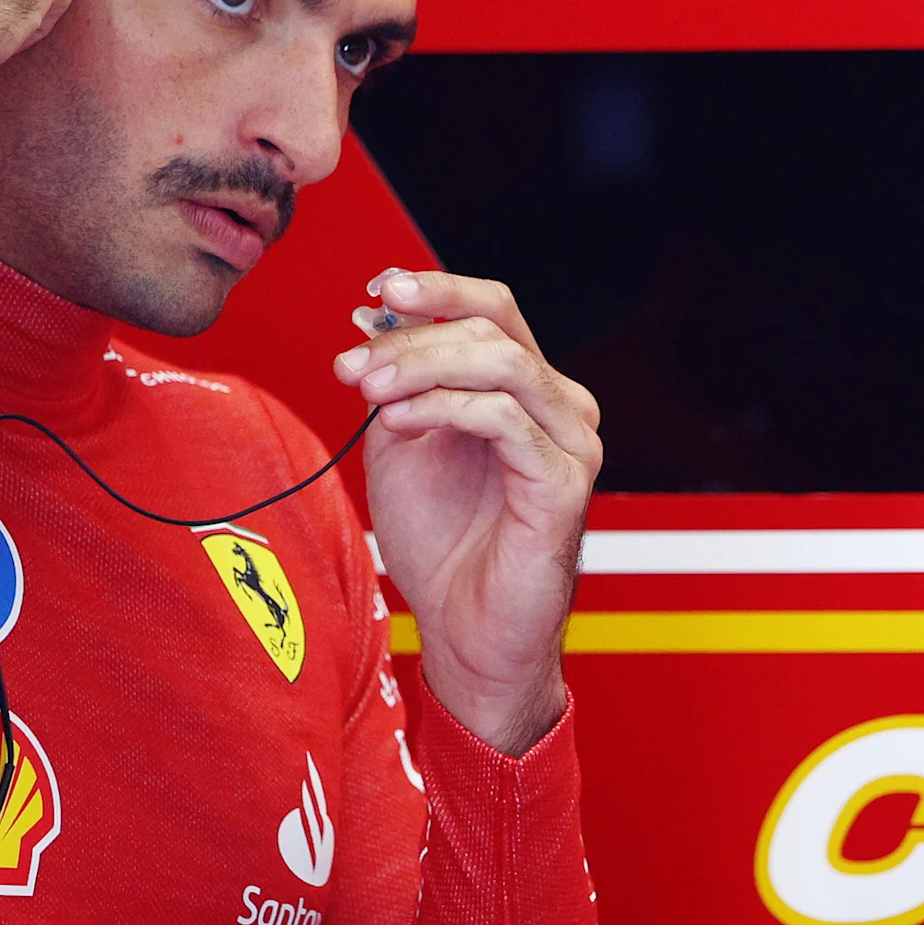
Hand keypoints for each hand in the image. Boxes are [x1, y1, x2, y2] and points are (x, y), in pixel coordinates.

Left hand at [333, 270, 600, 755]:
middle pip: (493, 330)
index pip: (495, 310)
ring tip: (369, 391)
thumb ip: (396, 384)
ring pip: (503, 364)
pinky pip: (505, 419)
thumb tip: (373, 319)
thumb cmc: (444, 548)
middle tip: (352, 365)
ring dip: (423, 367)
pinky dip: (444, 408)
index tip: (377, 291)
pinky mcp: (564, 482)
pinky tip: (398, 421)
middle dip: (413, 339)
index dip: (438, 290)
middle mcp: (560, 408)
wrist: (466, 634)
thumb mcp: (403, 446)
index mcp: (527, 392)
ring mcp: (571, 443)